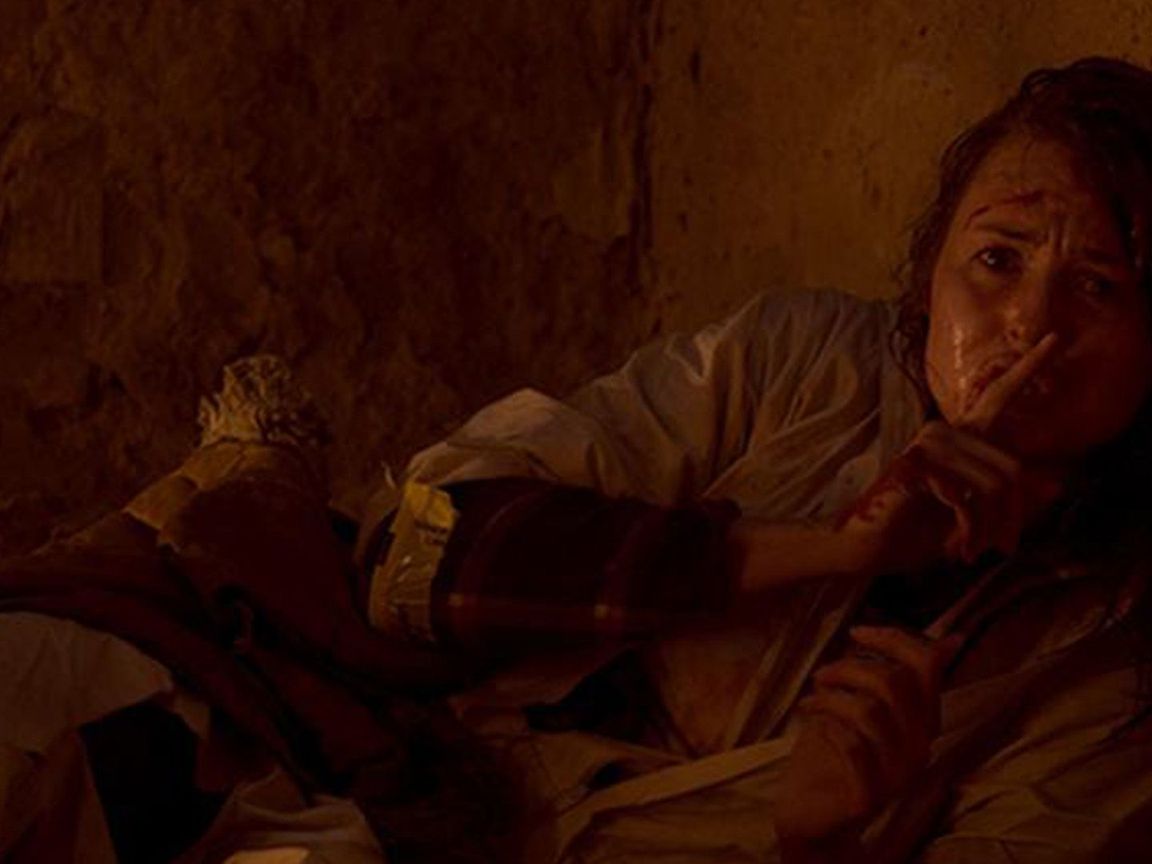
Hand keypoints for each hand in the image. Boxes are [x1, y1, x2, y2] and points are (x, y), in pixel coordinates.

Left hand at [774, 626, 962, 844]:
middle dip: (850, 668)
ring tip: (811, 700)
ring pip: (870, 712)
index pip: (926, 667)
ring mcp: (897, 775)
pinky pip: (852, 747)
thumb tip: (938, 638)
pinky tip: (813, 724)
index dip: (893, 639)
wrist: (815, 819)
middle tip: (822, 676)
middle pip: (894, 683)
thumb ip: (886, 677)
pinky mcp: (869, 795)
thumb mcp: (860, 706)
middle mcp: (919, 748)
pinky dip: (827, 726)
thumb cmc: (834, 755)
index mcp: (922, 722)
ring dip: (832, 696)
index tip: (855, 631)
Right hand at [837, 334, 1063, 573]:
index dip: (1027, 368)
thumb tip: (1058, 483)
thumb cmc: (915, 533)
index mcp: (958, 437)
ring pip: (995, 485)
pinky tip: (957, 547)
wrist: (867, 549)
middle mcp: (943, 432)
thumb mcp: (974, 516)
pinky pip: (969, 498)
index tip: (1054, 338)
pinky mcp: (916, 465)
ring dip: (989, 529)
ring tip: (974, 550)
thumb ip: (1008, 499)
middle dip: (1011, 517)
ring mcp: (927, 445)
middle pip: (1011, 468)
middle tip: (1000, 548)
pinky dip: (970, 530)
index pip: (998, 398)